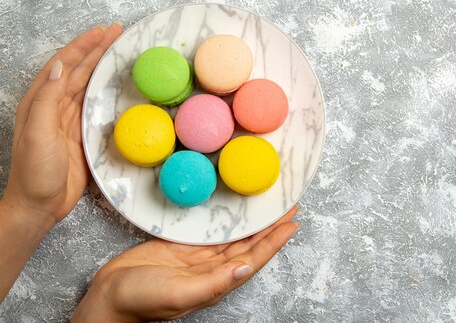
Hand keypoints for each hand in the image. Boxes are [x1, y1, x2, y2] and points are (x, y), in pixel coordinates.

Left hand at [2, 24, 122, 230]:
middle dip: (96, 49)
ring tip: (118, 49)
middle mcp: (54, 106)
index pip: (64, 65)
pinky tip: (117, 82)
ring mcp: (69, 119)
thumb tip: (60, 68)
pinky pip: (96, 104)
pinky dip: (106, 89)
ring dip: (102, 65)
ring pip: (88, 84)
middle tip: (116, 32)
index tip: (101, 31)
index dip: (82, 46)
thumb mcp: (36, 133)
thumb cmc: (34, 172)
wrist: (40, 205)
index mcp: (40, 102)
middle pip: (78, 70)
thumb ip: (46, 100)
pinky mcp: (82, 133)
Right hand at [72, 206, 299, 322]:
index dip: (275, 241)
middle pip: (250, 244)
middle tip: (289, 206)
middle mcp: (213, 269)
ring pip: (235, 237)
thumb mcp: (180, 294)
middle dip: (271, 227)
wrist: (109, 296)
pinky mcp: (184, 247)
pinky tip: (237, 212)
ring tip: (270, 207)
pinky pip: (213, 232)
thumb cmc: (140, 301)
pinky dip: (229, 221)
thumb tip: (246, 268)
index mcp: (217, 282)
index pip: (254, 258)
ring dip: (254, 223)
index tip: (292, 223)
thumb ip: (215, 283)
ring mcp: (199, 258)